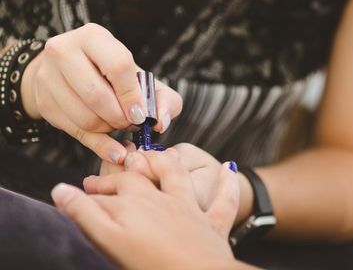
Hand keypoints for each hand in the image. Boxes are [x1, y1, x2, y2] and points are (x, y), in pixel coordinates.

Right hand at [21, 23, 181, 162]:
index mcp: (92, 36)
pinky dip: (100, 145)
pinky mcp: (44, 103)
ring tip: (119, 124)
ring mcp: (47, 77)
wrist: (70, 72)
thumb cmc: (115, 75)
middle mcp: (63, 51)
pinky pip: (75, 132)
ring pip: (85, 118)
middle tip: (131, 123)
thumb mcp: (141, 77)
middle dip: (121, 117)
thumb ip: (164, 97)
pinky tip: (115, 149)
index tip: (141, 113)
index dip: (133, 95)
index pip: (118, 66)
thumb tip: (162, 122)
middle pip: (97, 96)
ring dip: (109, 129)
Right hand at [52, 151, 240, 269]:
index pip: (108, 192)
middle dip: (121, 175)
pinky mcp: (213, 225)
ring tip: (156, 155)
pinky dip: (227, 185)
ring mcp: (190, 210)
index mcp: (136, 204)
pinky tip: (228, 168)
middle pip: (139, 179)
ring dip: (166, 163)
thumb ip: (86, 214)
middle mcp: (163, 200)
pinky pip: (224, 200)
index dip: (90, 192)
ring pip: (177, 177)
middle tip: (104, 179)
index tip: (76, 191)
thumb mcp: (110, 241)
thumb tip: (62, 190)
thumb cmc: (152, 266)